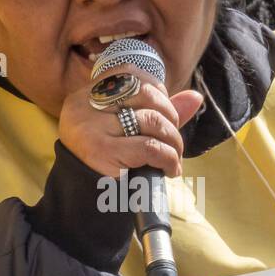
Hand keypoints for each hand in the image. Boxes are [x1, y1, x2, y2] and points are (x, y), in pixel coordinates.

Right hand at [58, 69, 204, 178]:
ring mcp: (91, 127)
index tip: (165, 116)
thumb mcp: (127, 131)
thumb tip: (195, 97)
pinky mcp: (101, 151)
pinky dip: (168, 159)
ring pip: (152, 120)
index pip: (131, 74)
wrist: (79, 201)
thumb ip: (157, 111)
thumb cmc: (105, 165)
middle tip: (174, 143)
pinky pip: (150, 147)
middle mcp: (85, 105)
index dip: (159, 93)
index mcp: (87, 95)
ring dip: (173, 141)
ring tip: (174, 158)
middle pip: (146, 94)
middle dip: (171, 119)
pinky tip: (169, 170)